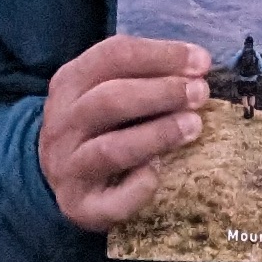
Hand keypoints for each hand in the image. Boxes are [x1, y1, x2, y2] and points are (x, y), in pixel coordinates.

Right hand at [39, 34, 211, 229]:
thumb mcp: (106, 90)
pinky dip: (140, 186)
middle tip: (200, 93)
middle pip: (109, 100)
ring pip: (110, 149)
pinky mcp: (79, 205)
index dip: (161, 55)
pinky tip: (158, 173)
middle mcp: (61, 123)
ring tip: (194, 126)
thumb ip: (143, 76)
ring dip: (157, 134)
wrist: (60, 179)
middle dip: (161, 93)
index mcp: (69, 83)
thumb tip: (197, 66)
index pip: (112, 56)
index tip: (202, 62)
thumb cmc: (100, 126)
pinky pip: (112, 200)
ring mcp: (67, 167)